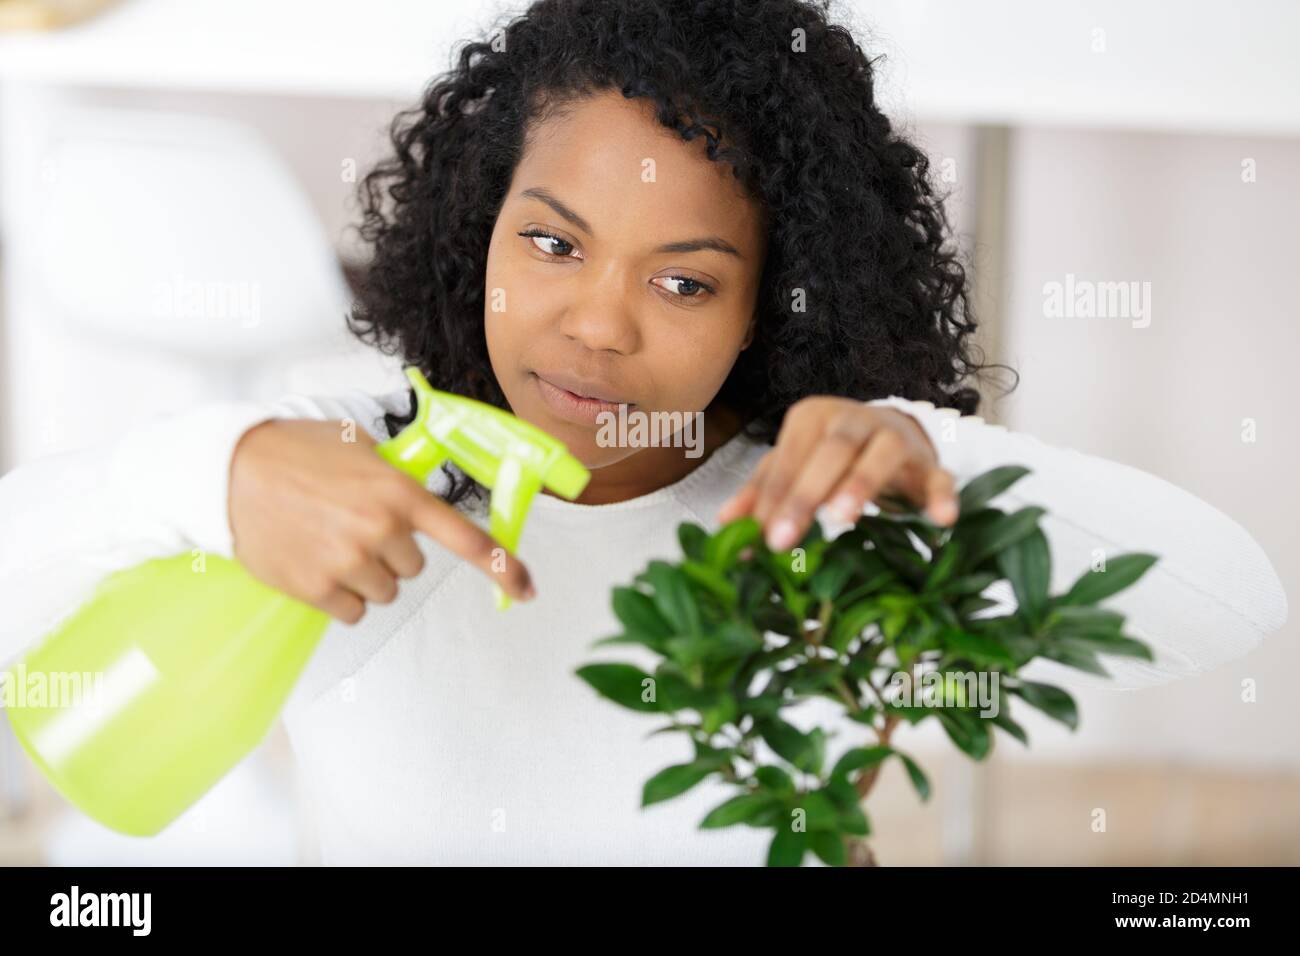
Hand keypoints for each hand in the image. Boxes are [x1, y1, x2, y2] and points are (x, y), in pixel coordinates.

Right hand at [228, 418, 533, 624]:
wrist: (229, 470)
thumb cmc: (297, 452)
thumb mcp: (362, 448)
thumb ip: (400, 480)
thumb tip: (425, 506)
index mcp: (400, 492)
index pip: (465, 537)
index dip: (502, 567)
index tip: (527, 589)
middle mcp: (381, 529)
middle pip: (413, 568)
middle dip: (392, 552)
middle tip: (353, 525)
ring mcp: (348, 561)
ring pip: (385, 592)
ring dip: (365, 575)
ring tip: (328, 541)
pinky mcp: (316, 588)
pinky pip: (353, 611)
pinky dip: (339, 595)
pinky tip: (315, 563)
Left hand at [717, 397, 958, 549]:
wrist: (892, 434)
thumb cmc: (831, 455)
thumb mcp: (794, 465)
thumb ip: (762, 491)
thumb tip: (724, 524)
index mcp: (813, 417)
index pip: (789, 459)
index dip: (773, 498)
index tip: (758, 537)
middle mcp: (854, 419)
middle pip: (830, 452)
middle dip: (805, 495)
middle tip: (783, 538)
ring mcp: (895, 437)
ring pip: (881, 455)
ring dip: (862, 484)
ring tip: (842, 519)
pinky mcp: (929, 461)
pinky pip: (938, 476)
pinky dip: (941, 494)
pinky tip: (941, 518)